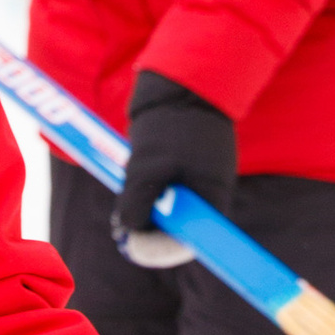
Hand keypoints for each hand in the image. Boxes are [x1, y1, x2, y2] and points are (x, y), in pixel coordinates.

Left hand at [115, 71, 236, 238]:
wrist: (180, 85)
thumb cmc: (169, 126)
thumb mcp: (147, 167)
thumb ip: (137, 201)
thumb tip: (128, 230)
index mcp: (212, 198)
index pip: (194, 240)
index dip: (165, 249)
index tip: (137, 247)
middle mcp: (208, 194)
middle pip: (179, 230)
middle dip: (151, 233)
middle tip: (123, 230)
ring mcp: (196, 181)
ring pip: (168, 212)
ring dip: (145, 213)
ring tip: (125, 206)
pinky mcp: (183, 169)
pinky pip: (164, 194)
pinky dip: (146, 195)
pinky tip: (131, 184)